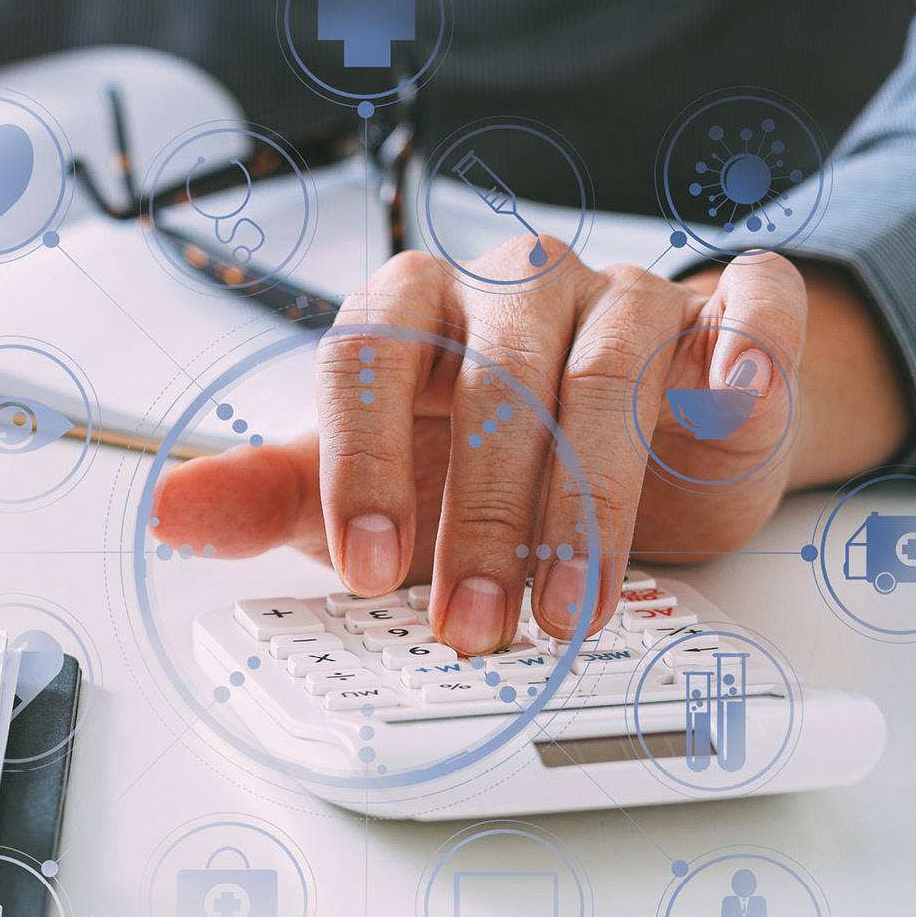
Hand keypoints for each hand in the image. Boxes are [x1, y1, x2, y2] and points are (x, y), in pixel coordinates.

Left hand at [152, 239, 911, 654]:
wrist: (628, 444)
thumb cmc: (488, 461)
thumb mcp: (375, 484)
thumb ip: (276, 492)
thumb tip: (167, 510)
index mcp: (414, 313)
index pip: (368, 355)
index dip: (363, 460)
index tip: (369, 568)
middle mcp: (512, 291)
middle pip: (491, 378)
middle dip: (480, 516)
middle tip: (475, 625)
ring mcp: (620, 294)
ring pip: (602, 368)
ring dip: (588, 500)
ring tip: (571, 609)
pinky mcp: (720, 314)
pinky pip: (747, 300)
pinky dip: (747, 341)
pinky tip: (730, 393)